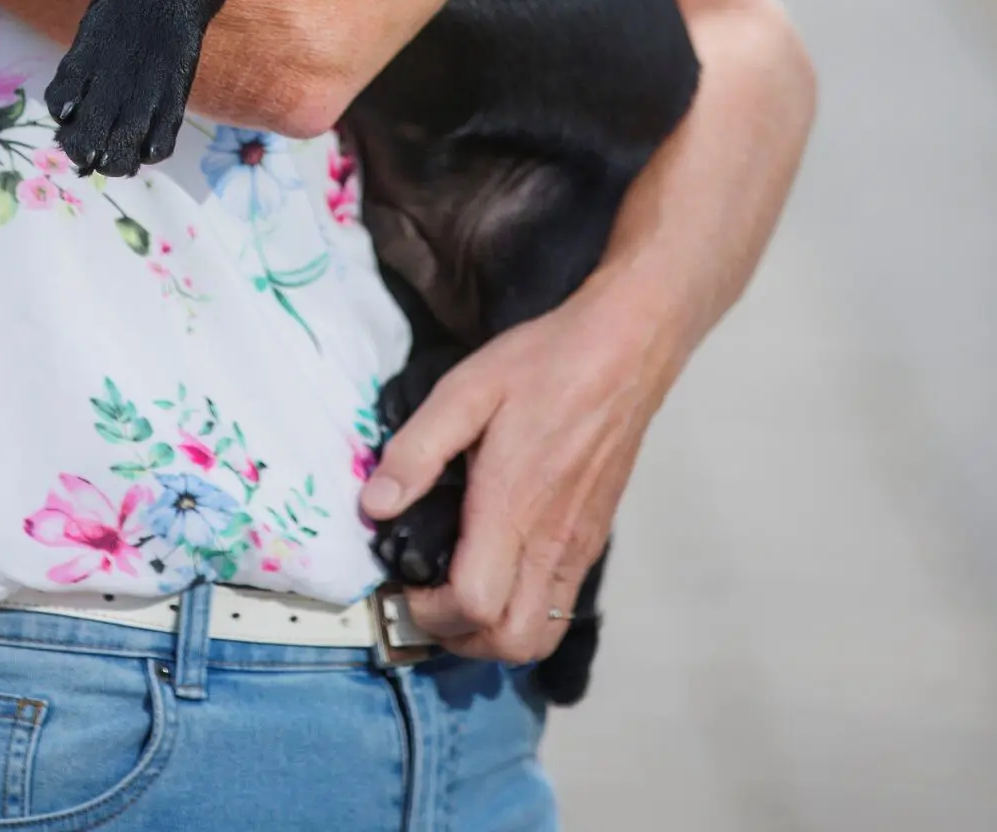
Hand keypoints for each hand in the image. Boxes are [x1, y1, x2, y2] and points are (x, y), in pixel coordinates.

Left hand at [358, 271, 675, 662]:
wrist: (623, 352)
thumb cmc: (542, 365)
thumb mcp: (464, 389)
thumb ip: (417, 451)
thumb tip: (374, 505)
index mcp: (514, 507)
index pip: (474, 606)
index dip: (429, 612)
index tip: (402, 585)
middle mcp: (551, 542)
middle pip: (511, 644)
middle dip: (459, 640)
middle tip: (425, 602)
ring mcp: (578, 547)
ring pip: (540, 636)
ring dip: (492, 638)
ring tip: (456, 596)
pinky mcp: (592, 541)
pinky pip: (558, 607)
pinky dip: (522, 615)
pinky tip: (495, 572)